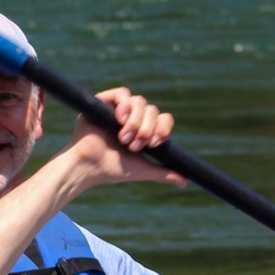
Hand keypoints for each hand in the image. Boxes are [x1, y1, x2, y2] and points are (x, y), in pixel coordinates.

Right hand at [68, 88, 187, 188]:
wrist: (89, 167)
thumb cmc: (112, 169)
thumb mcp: (142, 170)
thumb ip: (163, 172)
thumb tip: (185, 181)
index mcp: (142, 130)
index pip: (162, 119)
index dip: (162, 128)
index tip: (155, 143)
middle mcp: (131, 118)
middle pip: (152, 110)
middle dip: (147, 129)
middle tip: (135, 145)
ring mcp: (117, 109)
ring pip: (140, 101)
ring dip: (136, 121)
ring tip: (124, 137)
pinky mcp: (103, 102)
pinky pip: (123, 94)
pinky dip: (125, 105)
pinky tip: (119, 119)